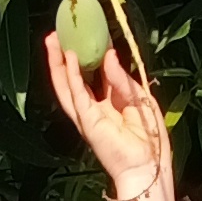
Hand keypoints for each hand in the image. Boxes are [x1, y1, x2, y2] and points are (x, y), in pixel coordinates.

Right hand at [44, 28, 167, 200]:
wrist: (148, 166)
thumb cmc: (150, 138)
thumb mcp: (141, 98)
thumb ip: (122, 78)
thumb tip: (109, 55)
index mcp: (109, 103)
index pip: (94, 74)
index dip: (88, 55)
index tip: (85, 34)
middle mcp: (94, 108)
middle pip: (73, 78)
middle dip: (63, 56)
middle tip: (56, 34)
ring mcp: (87, 115)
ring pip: (66, 85)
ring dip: (57, 62)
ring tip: (51, 40)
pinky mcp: (87, 121)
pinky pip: (76, 94)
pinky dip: (71, 75)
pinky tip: (67, 58)